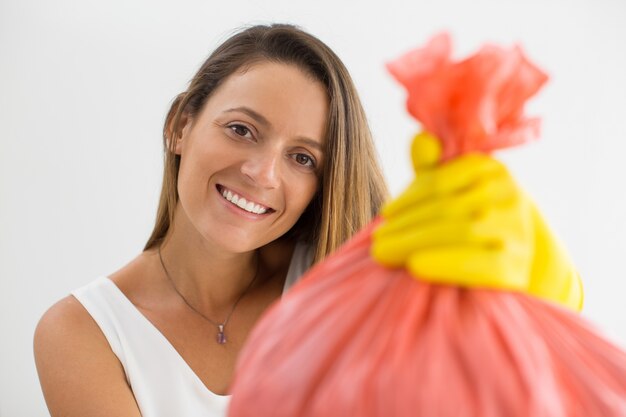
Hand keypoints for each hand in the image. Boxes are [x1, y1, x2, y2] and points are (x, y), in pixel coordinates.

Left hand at [371, 132, 582, 310]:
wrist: (509, 253)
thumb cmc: (467, 216)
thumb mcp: (450, 189)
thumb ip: (432, 169)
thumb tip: (421, 140)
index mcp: (491, 170)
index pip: (443, 182)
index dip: (410, 198)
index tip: (385, 214)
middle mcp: (510, 196)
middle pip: (450, 207)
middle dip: (407, 224)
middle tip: (376, 240)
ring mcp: (517, 231)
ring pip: (464, 231)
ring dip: (416, 242)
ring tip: (383, 253)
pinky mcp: (516, 266)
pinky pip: (483, 265)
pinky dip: (448, 263)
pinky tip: (415, 266)